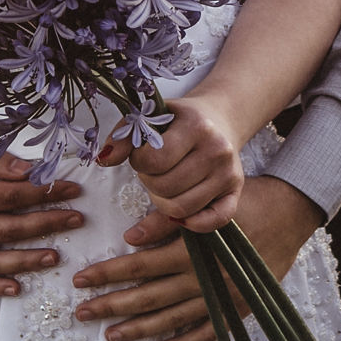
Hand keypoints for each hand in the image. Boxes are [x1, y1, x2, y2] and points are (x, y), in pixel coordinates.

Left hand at [71, 175, 322, 340]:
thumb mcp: (205, 203)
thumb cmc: (244, 200)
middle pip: (149, 297)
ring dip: (138, 328)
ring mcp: (221, 297)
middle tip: (83, 311)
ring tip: (111, 333)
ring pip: (171, 319)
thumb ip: (167, 221)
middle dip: (112, 304)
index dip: (109, 273)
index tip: (83, 279)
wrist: (290, 213)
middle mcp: (205, 277)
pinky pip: (204, 333)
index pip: (140, 266)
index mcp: (194, 249)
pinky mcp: (237, 308)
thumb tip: (131, 236)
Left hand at [98, 95, 241, 232]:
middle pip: (166, 188)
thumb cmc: (177, 119)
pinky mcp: (236, 191)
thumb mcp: (149, 116)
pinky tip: (178, 213)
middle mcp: (217, 149)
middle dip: (149, 183)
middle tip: (152, 172)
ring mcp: (229, 172)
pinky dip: (192, 224)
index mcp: (196, 125)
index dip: (139, 162)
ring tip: (163, 185)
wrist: (218, 117)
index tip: (141, 155)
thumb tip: (104, 159)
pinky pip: (213, 221)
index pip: (156, 160)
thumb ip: (123, 136)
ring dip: (162, 202)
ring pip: (182, 208)